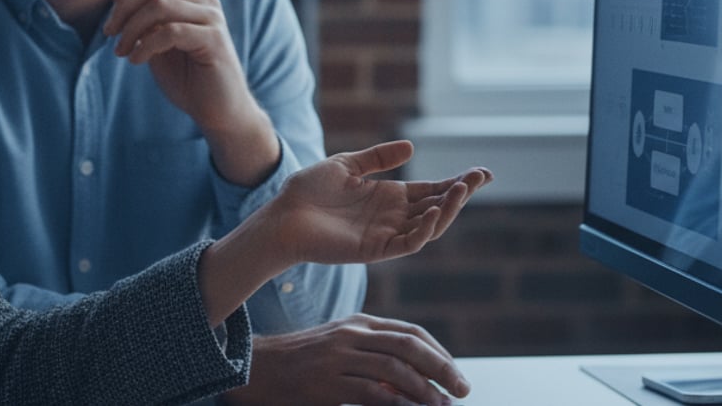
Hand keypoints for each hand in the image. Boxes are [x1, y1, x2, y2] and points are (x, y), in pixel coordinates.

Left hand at [102, 0, 278, 185]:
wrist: (219, 112)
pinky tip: (136, 61)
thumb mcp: (155, 42)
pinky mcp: (214, 40)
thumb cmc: (187, 77)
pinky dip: (146, 45)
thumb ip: (141, 15)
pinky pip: (171, 31)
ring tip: (121, 51)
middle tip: (109, 33)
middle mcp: (205, 1)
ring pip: (159, 6)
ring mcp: (212, 19)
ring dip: (131, 29)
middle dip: (123, 7)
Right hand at [222, 315, 467, 405]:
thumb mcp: (340, 347)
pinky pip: (372, 392)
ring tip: (442, 405)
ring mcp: (339, 357)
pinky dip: (397, 402)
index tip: (455, 373)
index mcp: (359, 323)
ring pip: (395, 368)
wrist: (258, 368)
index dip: (439, 352)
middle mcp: (352, 335)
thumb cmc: (303, 361)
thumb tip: (412, 380)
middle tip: (463, 389)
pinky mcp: (328, 382)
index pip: (411, 332)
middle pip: (409, 346)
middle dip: (442, 368)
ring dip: (425, 389)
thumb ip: (374, 355)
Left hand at [266, 141, 490, 266]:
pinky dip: (423, 229)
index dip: (457, 182)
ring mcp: (385, 234)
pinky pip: (408, 244)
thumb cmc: (307, 191)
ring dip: (447, 209)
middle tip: (481, 176)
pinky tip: (432, 210)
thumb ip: (377, 157)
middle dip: (461, 193)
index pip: (431, 189)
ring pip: (429, 226)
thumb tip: (412, 147)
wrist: (282, 215)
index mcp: (388, 196)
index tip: (481, 171)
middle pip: (437, 206)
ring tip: (460, 189)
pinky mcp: (375, 250)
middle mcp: (392, 217)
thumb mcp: (346, 165)